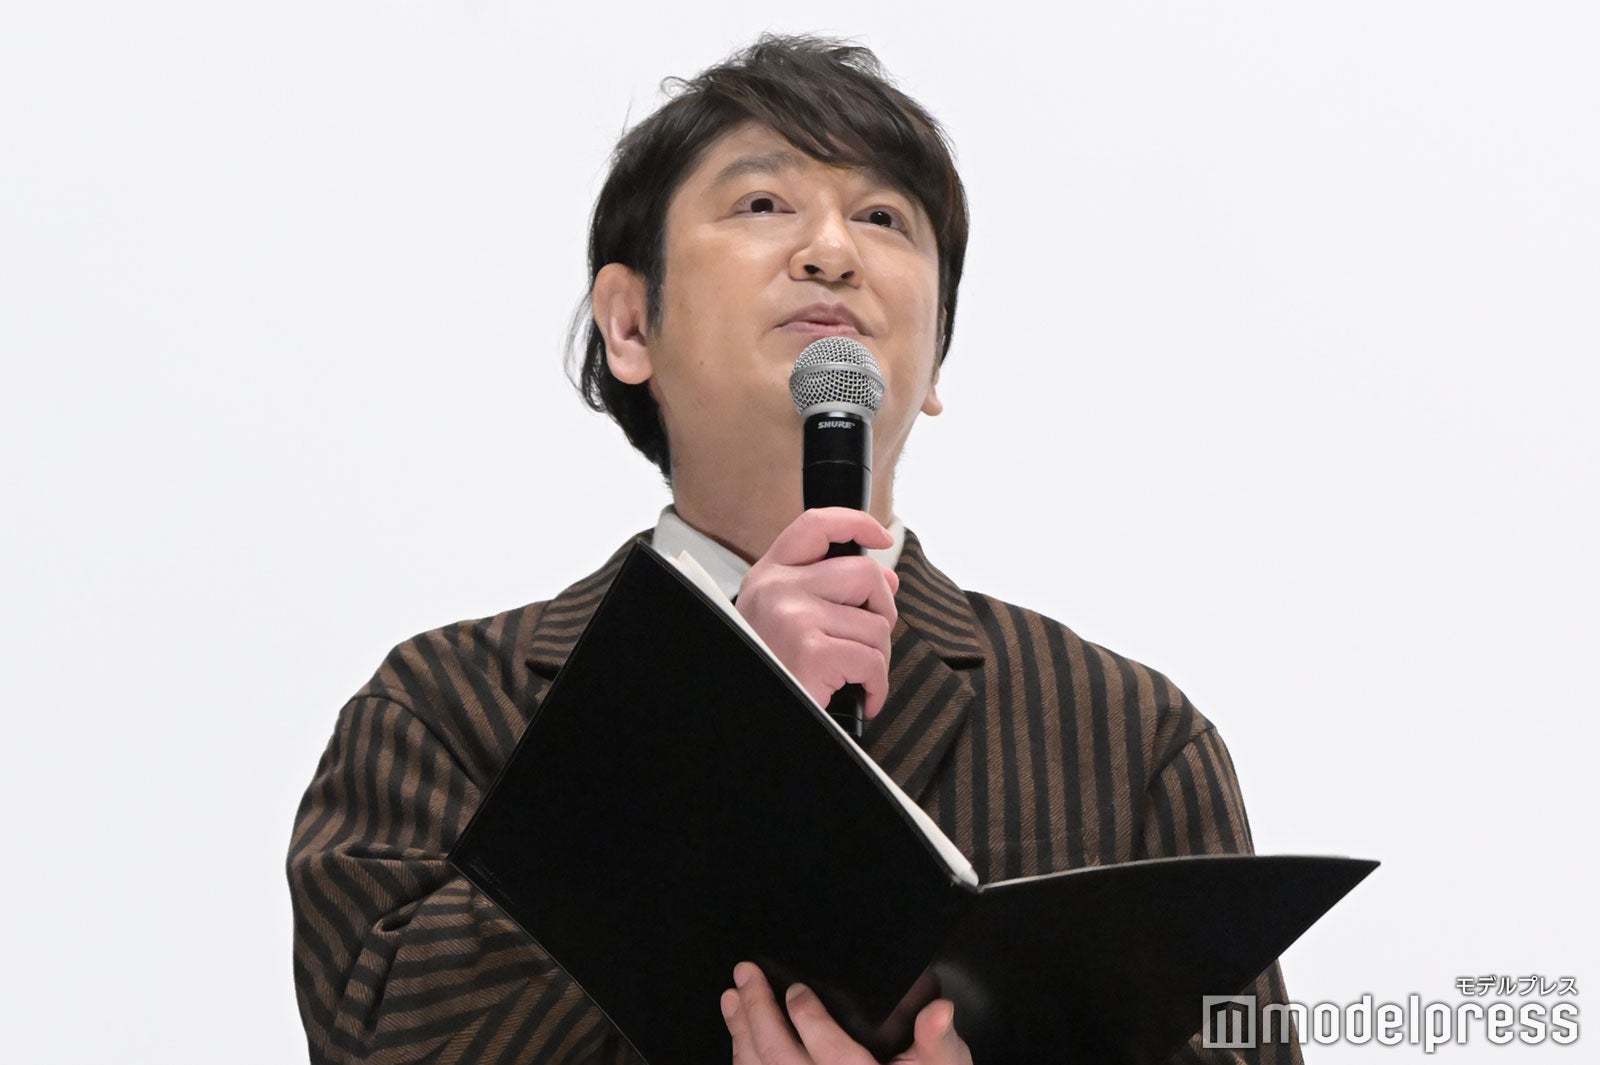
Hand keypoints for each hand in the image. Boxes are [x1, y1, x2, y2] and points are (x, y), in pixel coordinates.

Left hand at [721, 962, 972, 1064]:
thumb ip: (940, 1041)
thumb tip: (939, 1009)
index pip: (832, 1054)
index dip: (808, 1018)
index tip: (796, 989)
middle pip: (780, 1059)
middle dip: (758, 1013)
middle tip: (745, 975)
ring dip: (741, 1035)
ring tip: (732, 998)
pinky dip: (743, 1062)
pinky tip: (739, 1041)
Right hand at [735, 508, 899, 717]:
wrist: (744, 719)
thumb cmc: (772, 670)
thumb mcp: (786, 620)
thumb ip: (831, 592)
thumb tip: (888, 577)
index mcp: (768, 576)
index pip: (815, 525)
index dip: (855, 522)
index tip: (880, 536)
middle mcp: (776, 588)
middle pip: (864, 573)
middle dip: (882, 610)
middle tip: (869, 641)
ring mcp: (793, 618)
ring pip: (876, 624)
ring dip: (878, 657)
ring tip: (855, 676)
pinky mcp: (812, 653)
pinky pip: (873, 661)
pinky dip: (877, 686)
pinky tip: (863, 697)